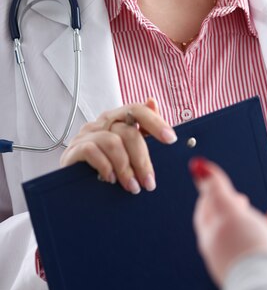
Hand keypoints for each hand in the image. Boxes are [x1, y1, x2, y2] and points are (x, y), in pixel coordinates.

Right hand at [60, 98, 176, 193]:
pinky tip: (110, 180)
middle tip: (149, 182)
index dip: (155, 122)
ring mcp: (86, 135)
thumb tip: (152, 102)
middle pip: (128, 132)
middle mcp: (102, 123)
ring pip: (113, 143)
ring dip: (125, 168)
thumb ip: (142, 128)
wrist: (75, 183)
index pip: (137, 110)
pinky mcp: (74, 149)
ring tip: (132, 187)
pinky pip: (92, 152)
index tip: (171, 139)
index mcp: (117, 118)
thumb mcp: (126, 146)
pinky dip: (105, 167)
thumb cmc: (104, 162)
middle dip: (142, 159)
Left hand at [191, 158, 266, 284]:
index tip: (218, 188)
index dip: (211, 197)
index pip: (205, 213)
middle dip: (243, 208)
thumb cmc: (245, 250)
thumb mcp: (228, 210)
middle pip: (233, 226)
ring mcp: (249, 264)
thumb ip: (216, 187)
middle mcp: (228, 253)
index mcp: (212, 237)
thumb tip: (198, 167)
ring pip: (259, 238)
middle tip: (244, 199)